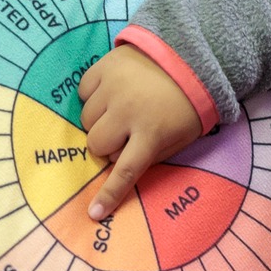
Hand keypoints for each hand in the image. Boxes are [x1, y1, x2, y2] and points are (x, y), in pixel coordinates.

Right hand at [78, 47, 203, 221]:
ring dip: (100, 119)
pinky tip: (112, 91)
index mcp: (152, 133)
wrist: (187, 57)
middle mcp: (129, 112)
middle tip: (124, 133)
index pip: (126, 171)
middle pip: (97, 144)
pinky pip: (84, 91)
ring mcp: (114, 87)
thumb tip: (119, 169)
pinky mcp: (105, 67)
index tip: (94, 213)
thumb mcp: (179, 137)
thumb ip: (151, 155)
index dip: (109, 194)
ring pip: (86, 119)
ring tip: (122, 107)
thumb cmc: (185, 104)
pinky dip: (93, 95)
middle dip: (107, 144)